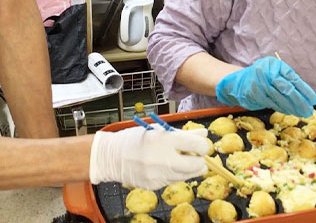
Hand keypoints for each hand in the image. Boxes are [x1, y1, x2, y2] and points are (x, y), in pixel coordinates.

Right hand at [89, 127, 208, 189]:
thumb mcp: (159, 130)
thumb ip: (183, 134)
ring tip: (179, 160)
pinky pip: (173, 180)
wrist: (111, 156)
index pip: (197, 146)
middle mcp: (164, 159)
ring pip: (187, 175)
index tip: (201, 145)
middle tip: (196, 156)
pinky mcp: (155, 185)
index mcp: (165, 140)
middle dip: (200, 161)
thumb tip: (204, 134)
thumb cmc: (135, 139)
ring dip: (189, 168)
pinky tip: (164, 166)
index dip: (203, 146)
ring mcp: (159, 175)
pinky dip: (173, 173)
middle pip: (197, 166)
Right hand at [215, 56, 315, 116]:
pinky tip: (289, 111)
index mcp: (274, 64)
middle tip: (309, 110)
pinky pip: (271, 103)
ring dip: (292, 107)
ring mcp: (258, 83)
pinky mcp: (254, 94)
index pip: (293, 78)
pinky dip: (282, 108)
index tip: (313, 100)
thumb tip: (306, 96)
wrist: (237, 83)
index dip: (305, 90)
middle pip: (286, 88)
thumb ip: (287, 80)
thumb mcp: (274, 73)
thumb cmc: (261, 78)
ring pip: (279, 97)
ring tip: (302, 112)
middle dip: (300, 101)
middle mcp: (265, 71)